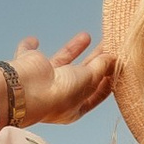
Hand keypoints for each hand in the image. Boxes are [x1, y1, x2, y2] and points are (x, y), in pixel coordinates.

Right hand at [0, 33, 114, 128]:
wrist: (24, 89)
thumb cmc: (57, 93)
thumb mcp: (87, 80)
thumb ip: (100, 67)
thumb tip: (112, 58)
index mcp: (74, 107)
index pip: (96, 94)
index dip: (108, 79)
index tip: (119, 65)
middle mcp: (58, 94)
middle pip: (82, 74)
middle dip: (96, 59)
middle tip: (108, 44)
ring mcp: (44, 80)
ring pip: (62, 61)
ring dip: (74, 49)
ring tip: (87, 36)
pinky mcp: (29, 65)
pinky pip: (28, 52)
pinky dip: (29, 46)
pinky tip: (34, 40)